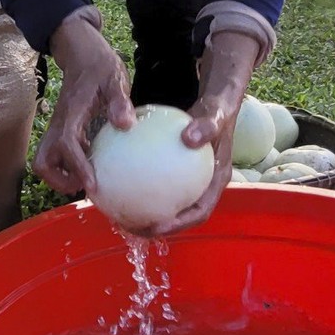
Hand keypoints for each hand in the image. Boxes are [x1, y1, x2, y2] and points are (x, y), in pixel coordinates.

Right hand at [32, 15, 133, 198]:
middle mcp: (59, 123)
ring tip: (86, 180)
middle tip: (84, 185)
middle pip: (42, 161)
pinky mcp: (63, 129)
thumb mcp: (114, 78)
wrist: (81, 53)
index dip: (76, 166)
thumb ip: (120, 100)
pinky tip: (92, 166)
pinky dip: (69, 166)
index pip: (66, 144)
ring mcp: (58, 127)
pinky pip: (57, 155)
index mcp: (72, 112)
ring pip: (46, 160)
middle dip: (58, 180)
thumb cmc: (99, 65)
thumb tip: (126, 124)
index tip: (91, 184)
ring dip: (61, 176)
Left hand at [132, 29, 263, 237]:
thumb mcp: (215, 114)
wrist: (217, 105)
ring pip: (167, 206)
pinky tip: (117, 185)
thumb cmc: (217, 110)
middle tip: (131, 228)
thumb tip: (189, 138)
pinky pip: (157, 186)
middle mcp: (203, 187)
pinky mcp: (176, 174)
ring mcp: (190, 182)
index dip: (179, 225)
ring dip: (145, 215)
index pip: (199, 212)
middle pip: (180, 217)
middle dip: (157, 228)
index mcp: (215, 181)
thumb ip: (206, 125)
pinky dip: (140, 190)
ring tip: (118, 216)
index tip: (156, 226)